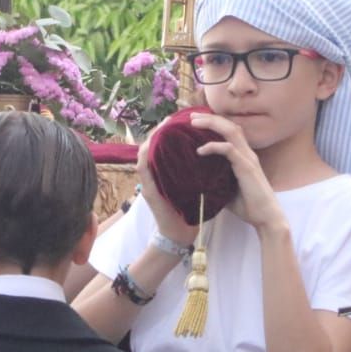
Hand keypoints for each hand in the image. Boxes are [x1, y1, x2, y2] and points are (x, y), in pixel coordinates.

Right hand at [135, 119, 199, 247]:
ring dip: (152, 137)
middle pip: (150, 145)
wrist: (180, 234)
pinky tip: (153, 142)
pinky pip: (143, 167)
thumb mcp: (191, 184)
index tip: (178, 119)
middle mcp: (153, 175)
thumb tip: (207, 153)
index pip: (162, 146)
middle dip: (159, 129)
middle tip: (171, 117)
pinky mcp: (148, 190)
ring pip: (144, 153)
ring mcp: (148, 182)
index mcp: (163, 172)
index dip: (166, 131)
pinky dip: (146, 153)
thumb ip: (192, 170)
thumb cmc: (189, 210)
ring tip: (164, 124)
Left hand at [189, 113, 285, 232]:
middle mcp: (247, 153)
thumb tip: (196, 181)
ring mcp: (248, 159)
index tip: (196, 120)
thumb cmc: (249, 206)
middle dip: (210, 118)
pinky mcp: (247, 168)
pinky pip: (229, 150)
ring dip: (212, 124)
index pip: (230, 131)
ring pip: (231, 131)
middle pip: (229, 125)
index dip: (215, 122)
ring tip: (193, 122)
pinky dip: (214, 146)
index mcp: (244, 156)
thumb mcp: (226, 190)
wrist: (267, 219)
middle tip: (191, 115)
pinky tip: (200, 150)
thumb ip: (215, 181)